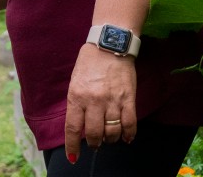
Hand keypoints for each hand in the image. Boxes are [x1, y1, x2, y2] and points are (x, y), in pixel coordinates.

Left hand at [64, 44, 137, 162]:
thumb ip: (77, 104)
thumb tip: (80, 126)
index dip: (72, 146)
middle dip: (94, 143)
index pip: (73, 129)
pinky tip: (126, 138)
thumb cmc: (89, 63)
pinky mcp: (129, 98)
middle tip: (95, 143)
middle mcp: (93, 101)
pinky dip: (128, 135)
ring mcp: (112, 100)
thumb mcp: (75, 82)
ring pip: (112, 132)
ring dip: (110, 140)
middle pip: (94, 134)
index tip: (73, 157)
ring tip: (109, 138)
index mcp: (77, 96)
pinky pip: (130, 124)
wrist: (109, 45)